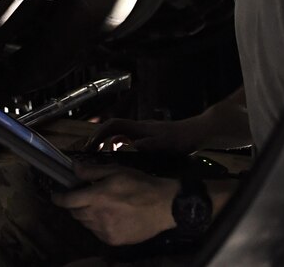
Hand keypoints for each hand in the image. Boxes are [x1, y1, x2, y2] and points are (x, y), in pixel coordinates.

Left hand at [50, 162, 178, 245]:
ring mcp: (105, 231)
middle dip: (75, 204)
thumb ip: (92, 171)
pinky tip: (109, 216)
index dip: (59, 198)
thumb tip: (73, 168)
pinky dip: (97, 225)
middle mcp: (98, 216)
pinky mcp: (113, 241)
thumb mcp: (116, 171)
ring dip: (86, 215)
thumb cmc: (140, 185)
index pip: (68, 201)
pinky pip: (97, 232)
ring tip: (100, 206)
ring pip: (86, 224)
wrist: (164, 207)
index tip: (56, 195)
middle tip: (84, 196)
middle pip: (75, 213)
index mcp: (97, 197)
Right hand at [84, 118, 200, 153]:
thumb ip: (149, 145)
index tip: (89, 145)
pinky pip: (126, 141)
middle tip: (86, 152)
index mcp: (139, 128)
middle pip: (111, 129)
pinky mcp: (147, 139)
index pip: (113, 126)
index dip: (99, 134)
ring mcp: (142, 133)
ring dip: (106, 143)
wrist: (196, 133)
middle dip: (97, 138)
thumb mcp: (166, 144)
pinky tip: (118, 158)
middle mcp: (138, 128)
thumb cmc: (181, 139)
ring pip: (118, 135)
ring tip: (97, 157)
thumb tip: (130, 146)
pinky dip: (117, 147)